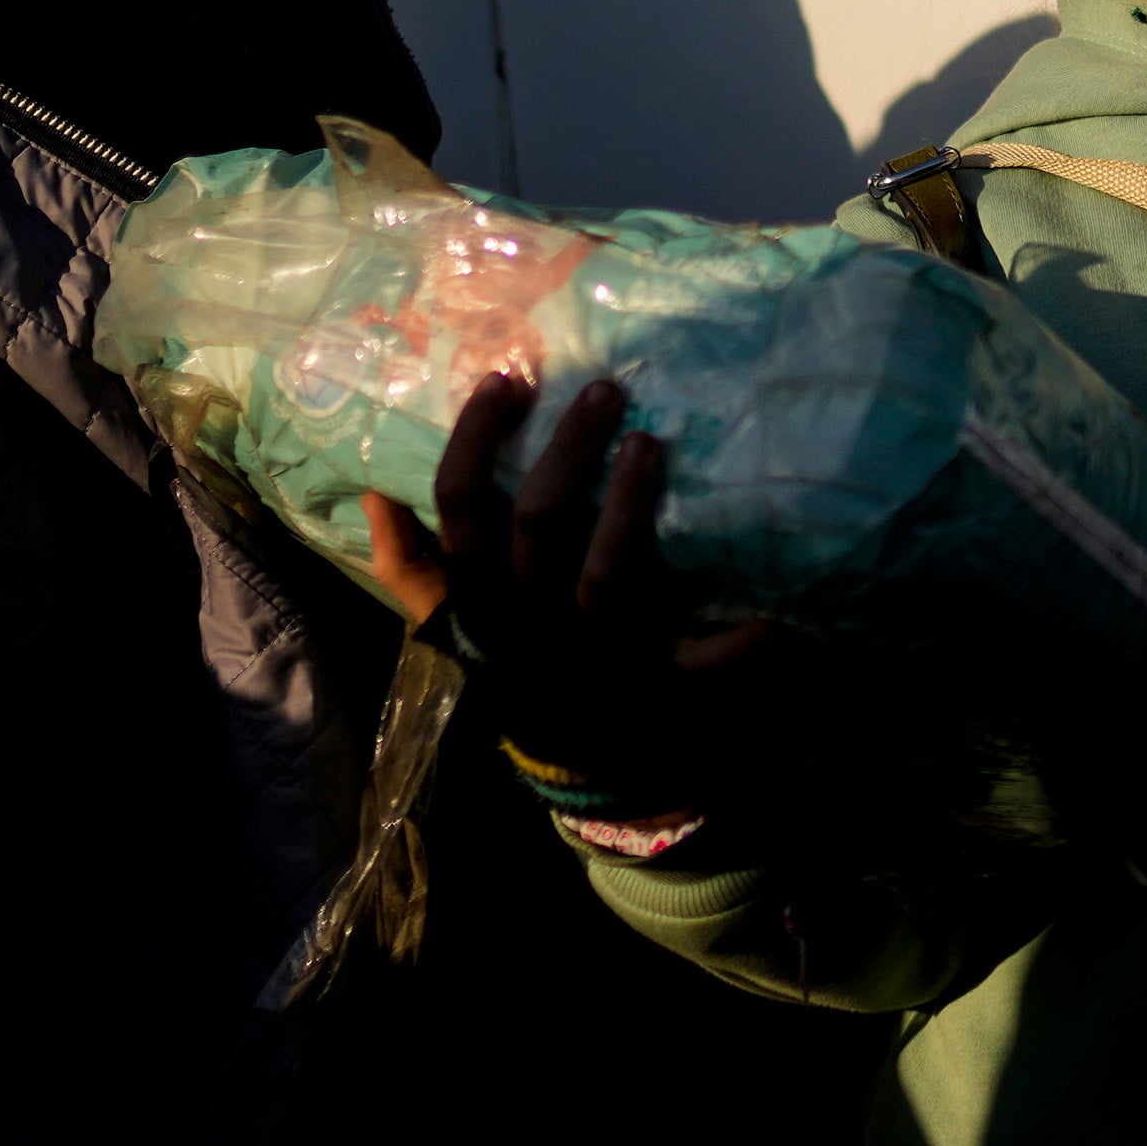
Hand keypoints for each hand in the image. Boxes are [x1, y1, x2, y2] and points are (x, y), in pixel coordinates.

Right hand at [363, 374, 769, 777]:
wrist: (576, 765)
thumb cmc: (516, 666)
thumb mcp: (451, 626)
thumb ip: (410, 569)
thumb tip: (373, 494)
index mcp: (481, 599)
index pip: (461, 508)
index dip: (478, 442)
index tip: (508, 380)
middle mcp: (533, 619)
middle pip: (540, 522)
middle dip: (570, 451)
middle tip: (605, 391)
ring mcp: (596, 651)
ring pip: (607, 574)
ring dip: (631, 508)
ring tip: (651, 444)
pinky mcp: (657, 685)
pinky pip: (698, 667)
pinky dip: (736, 646)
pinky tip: (773, 619)